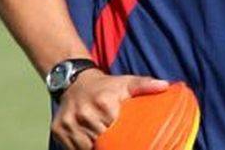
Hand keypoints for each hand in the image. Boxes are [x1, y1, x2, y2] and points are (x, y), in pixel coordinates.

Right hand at [51, 70, 169, 149]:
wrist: (75, 81)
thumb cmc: (107, 86)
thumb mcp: (127, 83)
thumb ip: (146, 85)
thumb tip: (166, 86)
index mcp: (104, 103)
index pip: (116, 133)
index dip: (122, 141)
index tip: (127, 141)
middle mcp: (84, 114)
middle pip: (101, 142)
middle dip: (109, 144)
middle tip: (116, 141)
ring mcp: (69, 123)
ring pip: (86, 148)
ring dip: (94, 146)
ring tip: (103, 141)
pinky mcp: (58, 130)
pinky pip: (72, 149)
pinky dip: (81, 148)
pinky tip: (90, 142)